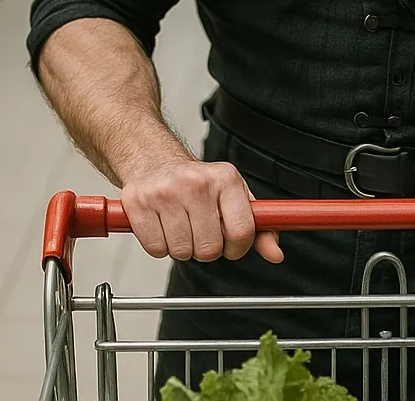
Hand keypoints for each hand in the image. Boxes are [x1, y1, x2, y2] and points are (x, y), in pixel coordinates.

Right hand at [121, 159, 282, 262]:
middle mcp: (197, 183)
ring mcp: (166, 192)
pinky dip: (159, 245)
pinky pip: (156, 249)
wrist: (155, 161)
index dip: (237, 248)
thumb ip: (259, 226)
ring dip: (182, 248)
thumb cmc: (197, 182)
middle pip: (210, 248)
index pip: (242, 231)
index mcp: (226, 179)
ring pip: (182, 251)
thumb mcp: (234, 196)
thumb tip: (275, 254)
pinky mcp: (139, 204)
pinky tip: (163, 225)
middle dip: (206, 249)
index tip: (230, 244)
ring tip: (181, 225)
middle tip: (200, 231)